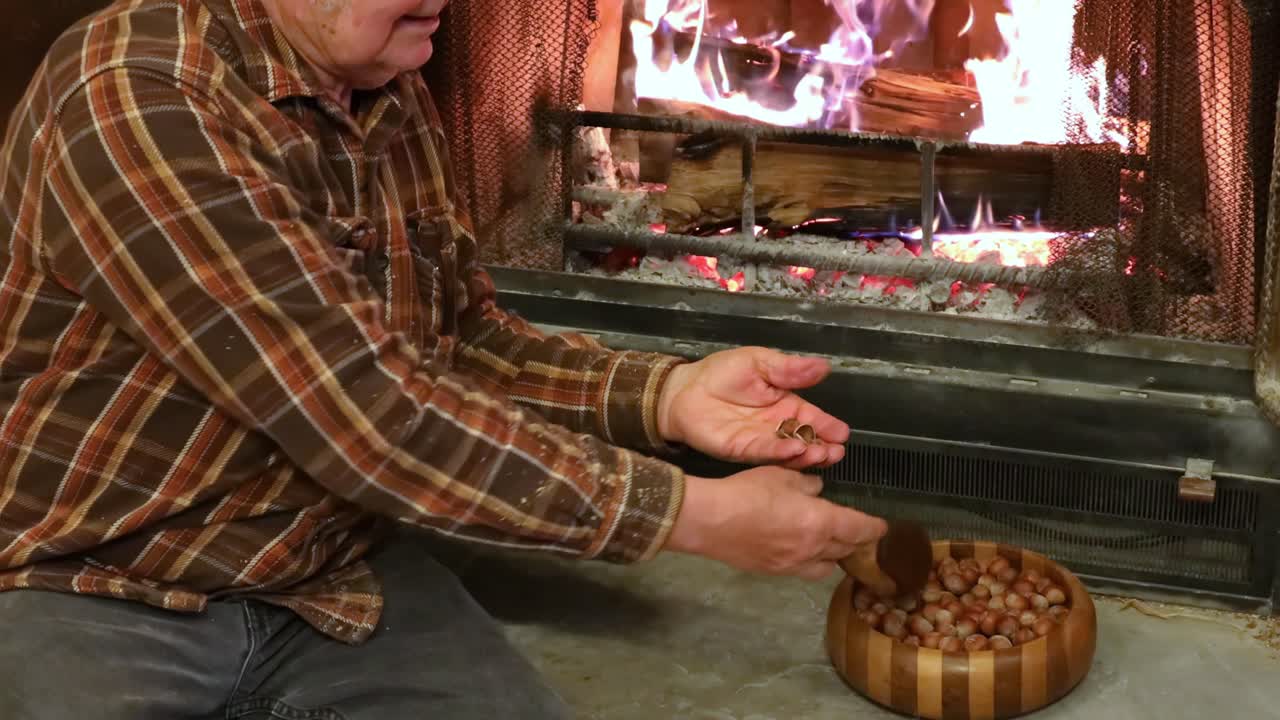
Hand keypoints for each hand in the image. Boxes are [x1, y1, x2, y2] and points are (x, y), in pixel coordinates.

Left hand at [657, 347, 847, 468]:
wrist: (684, 389)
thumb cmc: (721, 373)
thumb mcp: (760, 361)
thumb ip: (789, 368)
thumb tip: (823, 366)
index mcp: (785, 403)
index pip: (812, 417)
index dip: (828, 426)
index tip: (843, 434)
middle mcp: (776, 426)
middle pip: (805, 439)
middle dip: (823, 447)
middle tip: (837, 451)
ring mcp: (760, 441)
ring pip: (789, 451)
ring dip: (807, 454)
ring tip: (822, 455)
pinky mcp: (742, 450)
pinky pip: (765, 452)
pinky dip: (781, 453)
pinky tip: (795, 450)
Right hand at [665, 467, 887, 580]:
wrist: (709, 521)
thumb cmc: (746, 491)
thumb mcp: (781, 475)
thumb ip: (807, 484)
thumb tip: (818, 490)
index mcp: (820, 522)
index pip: (860, 529)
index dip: (875, 528)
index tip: (883, 527)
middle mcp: (812, 549)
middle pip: (846, 550)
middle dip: (857, 542)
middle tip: (858, 532)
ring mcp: (793, 565)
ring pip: (827, 566)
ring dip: (834, 555)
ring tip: (830, 544)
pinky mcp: (774, 572)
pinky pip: (803, 570)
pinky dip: (810, 561)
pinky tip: (800, 549)